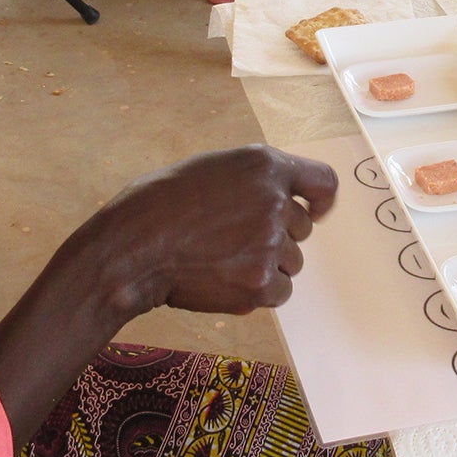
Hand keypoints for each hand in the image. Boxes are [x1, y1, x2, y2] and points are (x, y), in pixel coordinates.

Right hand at [76, 145, 337, 318]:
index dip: (322, 200)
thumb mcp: (211, 169)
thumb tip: (283, 199)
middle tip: (234, 241)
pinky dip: (258, 292)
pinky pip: (280, 291)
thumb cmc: (159, 205)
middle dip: (277, 236)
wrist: (133, 249)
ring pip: (292, 262)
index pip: (323, 181)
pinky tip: (223, 281)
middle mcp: (275, 201)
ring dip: (266, 265)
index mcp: (264, 165)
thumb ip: (253, 181)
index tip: (317, 211)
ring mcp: (270, 244)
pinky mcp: (260, 283)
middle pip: (302, 228)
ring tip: (221, 260)